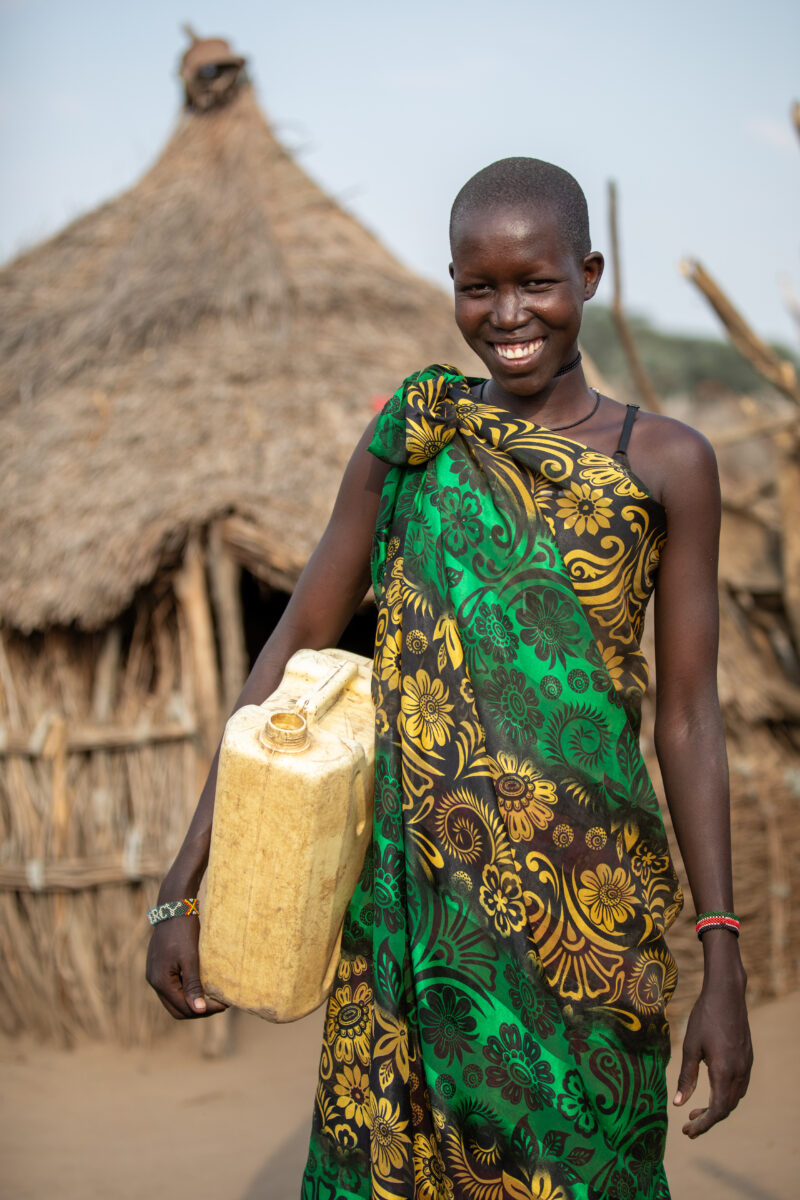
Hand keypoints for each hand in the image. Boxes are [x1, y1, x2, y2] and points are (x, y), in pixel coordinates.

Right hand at [146, 915, 226, 1018]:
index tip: (224, 1005)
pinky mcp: (158, 967)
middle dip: (197, 1010)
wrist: (173, 907)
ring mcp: (154, 974)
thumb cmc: (183, 931)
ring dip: (191, 1001)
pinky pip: (172, 988)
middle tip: (219, 1004)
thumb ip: (193, 985)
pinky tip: (200, 985)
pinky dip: (185, 991)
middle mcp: (154, 981)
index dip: (204, 1010)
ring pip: (173, 1000)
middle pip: (176, 1008)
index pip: (183, 1007)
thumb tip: (199, 1011)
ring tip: (212, 997)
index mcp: (160, 982)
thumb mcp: (190, 959)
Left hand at [673, 940, 751, 1136]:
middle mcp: (740, 1072)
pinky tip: (711, 1089)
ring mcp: (746, 1065)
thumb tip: (678, 1104)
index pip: (718, 1110)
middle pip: (727, 1108)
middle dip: (708, 1119)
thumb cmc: (704, 1018)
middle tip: (688, 1125)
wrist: (726, 994)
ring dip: (717, 1107)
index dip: (703, 1125)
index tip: (688, 1131)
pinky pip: (739, 1086)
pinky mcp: (747, 1058)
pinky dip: (725, 1095)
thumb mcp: (690, 1047)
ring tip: (695, 1110)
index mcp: (724, 1072)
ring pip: (734, 1098)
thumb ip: (686, 1077)